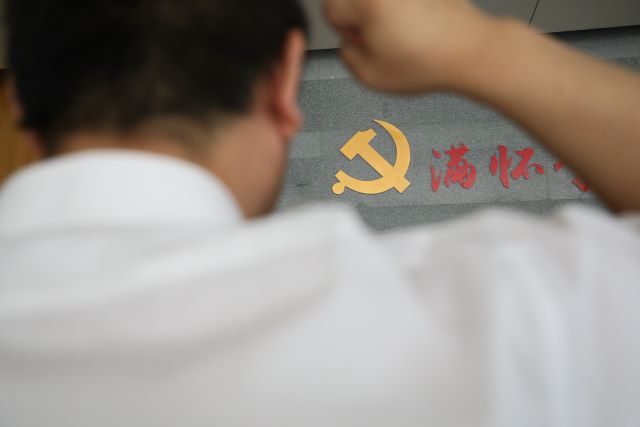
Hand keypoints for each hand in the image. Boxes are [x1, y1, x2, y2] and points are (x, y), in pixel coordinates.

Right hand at [324, 0, 496, 92]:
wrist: (468, 51)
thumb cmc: (428, 62)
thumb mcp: (370, 76)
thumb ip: (345, 55)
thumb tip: (348, 42)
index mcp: (367, 2)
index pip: (330, 8)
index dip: (343, 29)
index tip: (360, 40)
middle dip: (361, 18)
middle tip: (382, 40)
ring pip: (377, 0)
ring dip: (382, 13)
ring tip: (403, 34)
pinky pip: (399, 2)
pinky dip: (403, 10)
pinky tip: (415, 26)